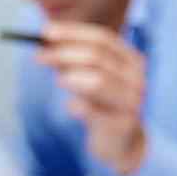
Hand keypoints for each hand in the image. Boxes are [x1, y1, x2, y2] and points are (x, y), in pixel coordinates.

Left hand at [40, 20, 146, 174]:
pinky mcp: (124, 124)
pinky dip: (78, 106)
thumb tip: (45, 38)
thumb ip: (71, 58)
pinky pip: (94, 111)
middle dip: (65, 54)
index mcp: (131, 60)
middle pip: (98, 58)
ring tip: (57, 80)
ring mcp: (133, 101)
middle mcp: (137, 78)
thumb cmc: (101, 103)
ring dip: (72, 77)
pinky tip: (71, 107)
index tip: (45, 33)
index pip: (102, 39)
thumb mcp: (88, 76)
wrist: (120, 143)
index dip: (73, 34)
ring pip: (98, 81)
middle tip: (39, 56)